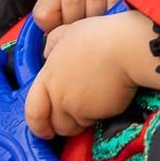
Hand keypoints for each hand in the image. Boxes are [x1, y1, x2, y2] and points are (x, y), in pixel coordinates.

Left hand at [24, 10, 159, 137]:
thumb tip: (48, 53)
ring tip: (94, 100)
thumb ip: (52, 44)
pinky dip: (99, 115)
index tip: (43, 128)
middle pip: (56, 124)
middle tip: (74, 115)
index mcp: (49, 77)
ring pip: (76, 126)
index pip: (33, 111)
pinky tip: (107, 97)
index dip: (37, 124)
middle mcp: (60, 96)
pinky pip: (95, 122)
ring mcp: (78, 107)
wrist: (127, 48)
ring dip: (82, 119)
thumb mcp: (68, 32)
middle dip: (63, 124)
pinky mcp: (98, 114)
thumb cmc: (101, 36)